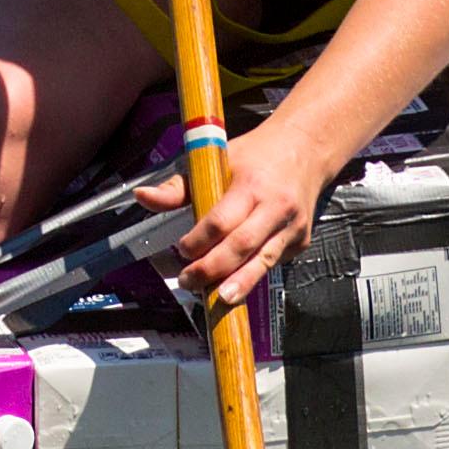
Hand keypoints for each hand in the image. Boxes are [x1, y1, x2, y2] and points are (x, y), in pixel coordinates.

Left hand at [144, 120, 326, 303]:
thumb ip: (178, 187)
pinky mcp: (300, 241)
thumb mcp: (216, 161)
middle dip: (212, 269)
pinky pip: (272, 263)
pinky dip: (252, 273)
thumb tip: (142, 197)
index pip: (221, 221)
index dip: (198, 240)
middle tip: (187, 280)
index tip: (182, 249)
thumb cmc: (256, 156)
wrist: (306, 149)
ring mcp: (292, 227)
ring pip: (262, 262)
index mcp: (251, 185)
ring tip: (216, 299)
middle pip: (241, 247)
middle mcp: (275, 207)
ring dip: (237, 284)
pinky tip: (234, 282)